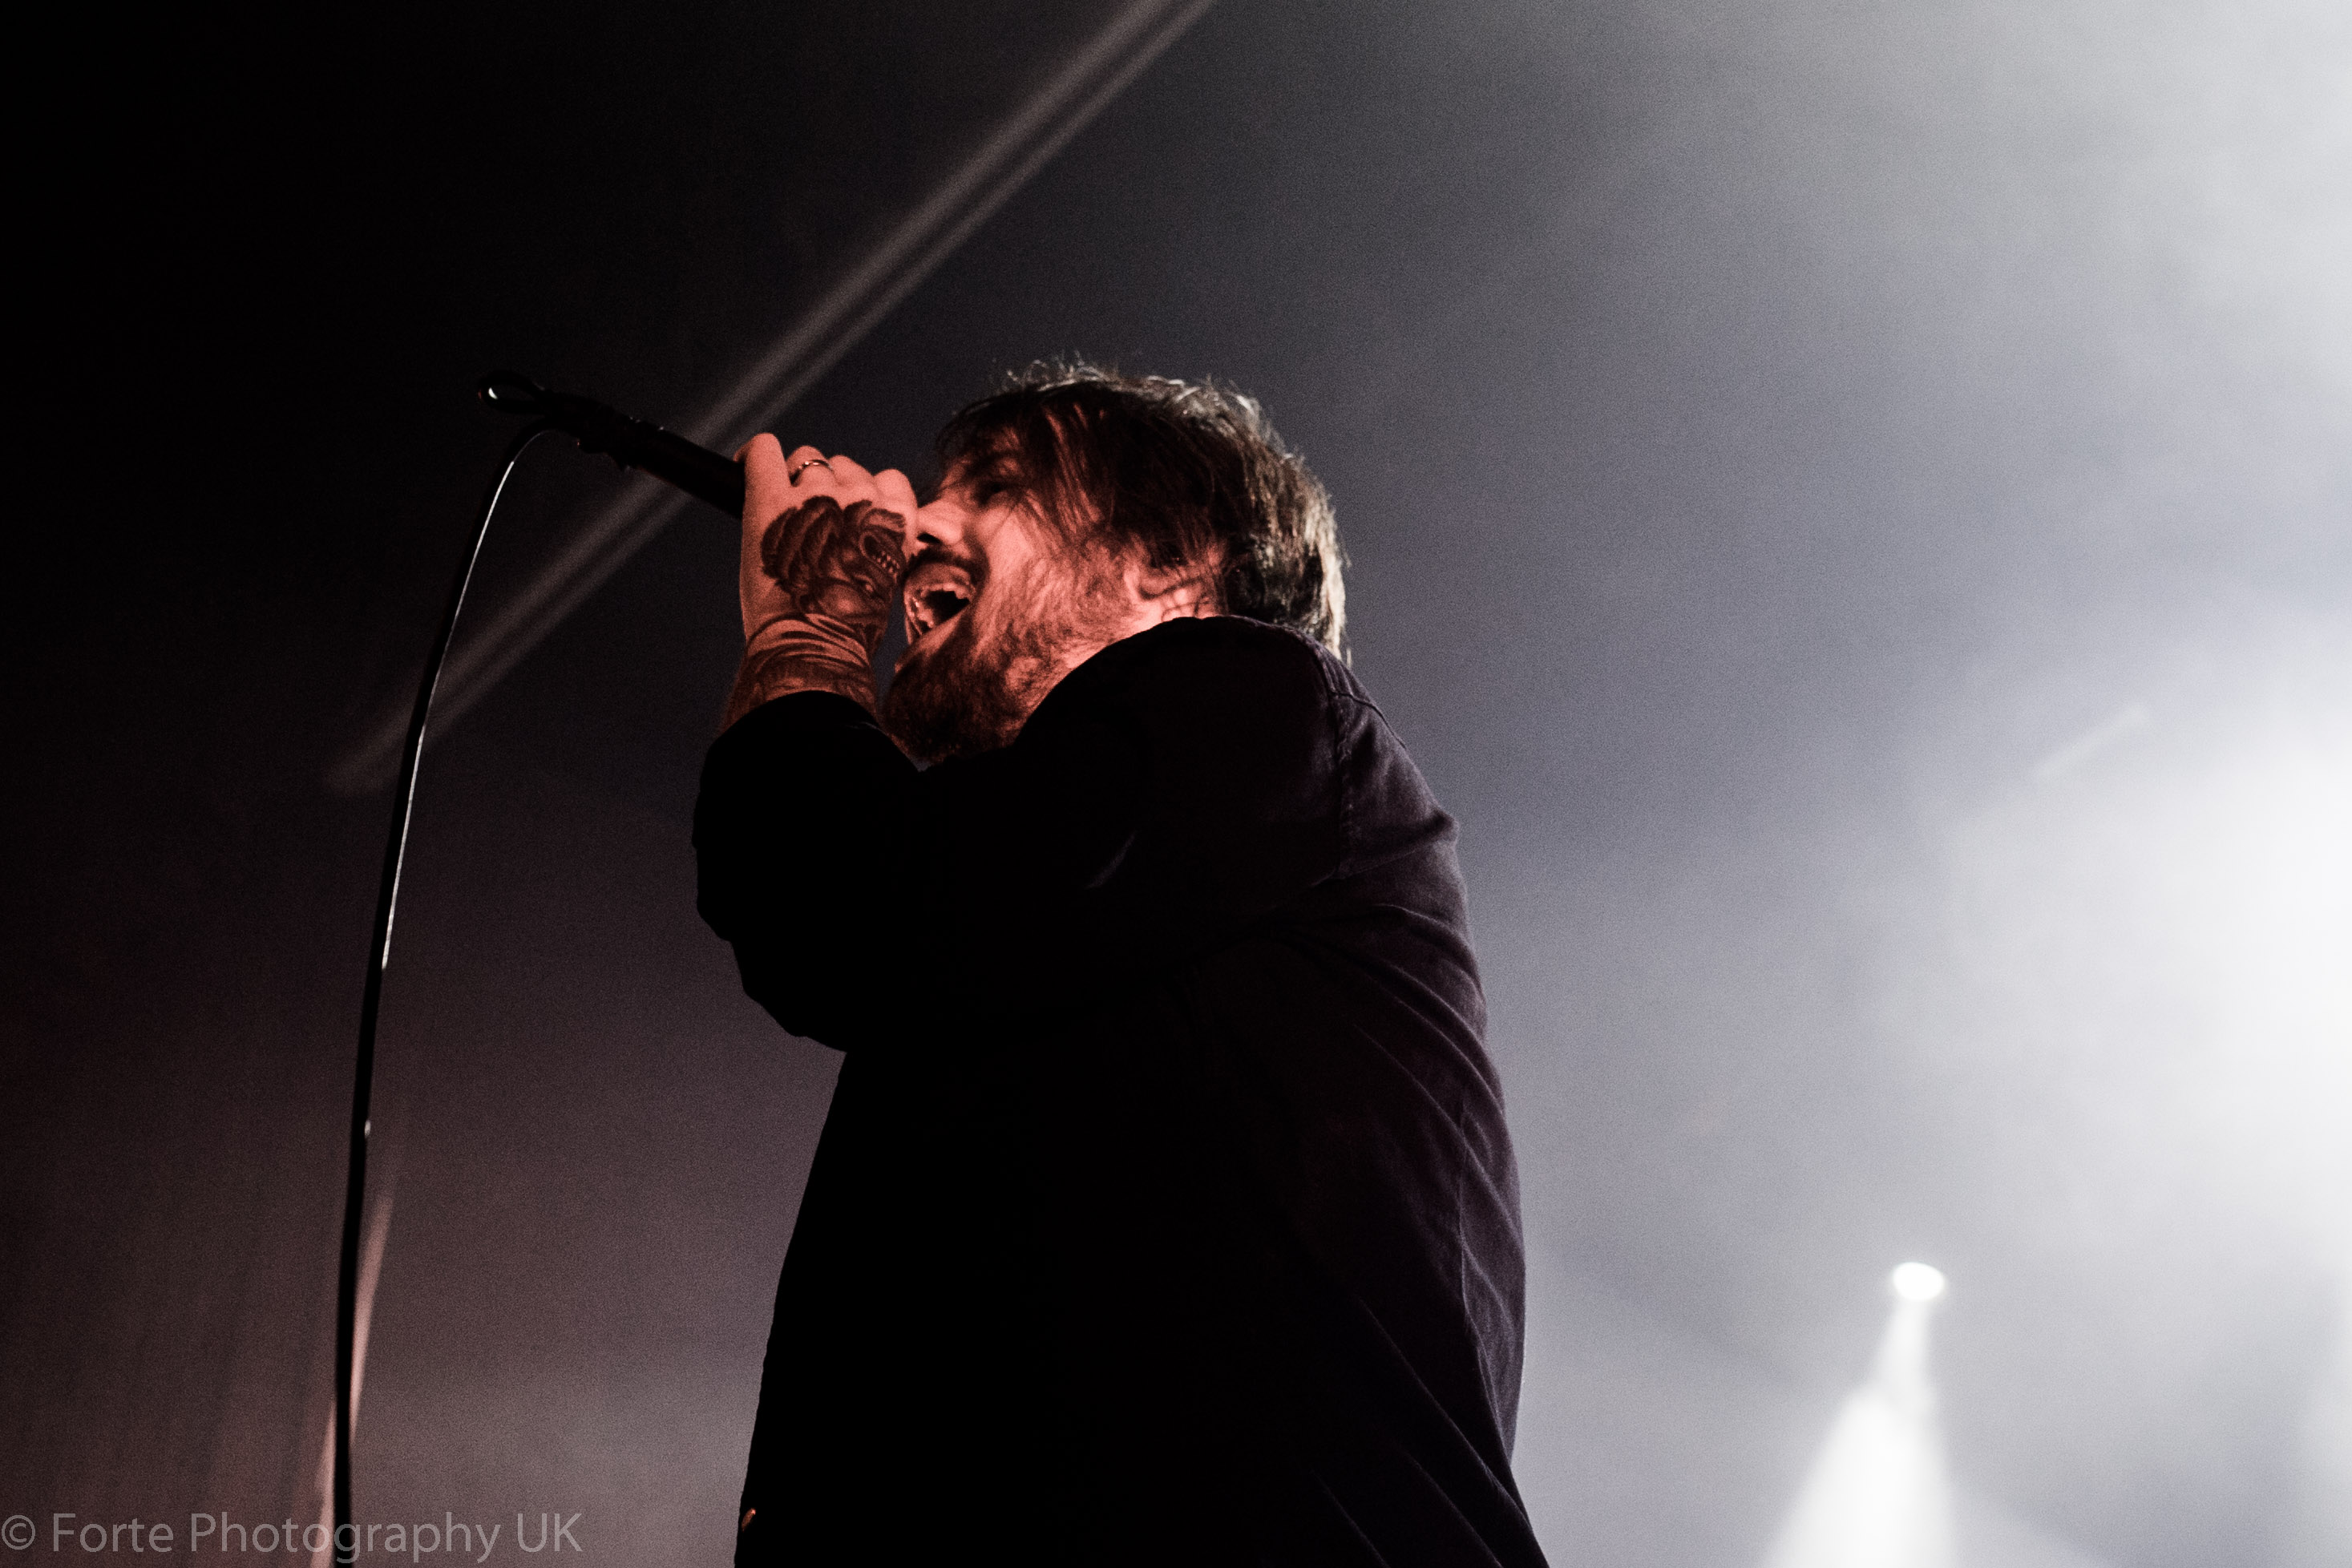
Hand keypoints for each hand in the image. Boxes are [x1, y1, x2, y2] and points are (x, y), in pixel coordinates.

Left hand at [723, 435, 917, 728]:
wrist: (815, 646)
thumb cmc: (845, 630)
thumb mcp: (884, 586)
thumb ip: (875, 547)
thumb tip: (850, 533)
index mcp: (895, 522)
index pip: (889, 480)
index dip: (864, 491)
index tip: (848, 505)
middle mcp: (862, 499)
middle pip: (844, 467)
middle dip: (827, 488)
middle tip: (808, 524)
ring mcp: (816, 495)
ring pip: (807, 459)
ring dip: (795, 478)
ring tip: (782, 516)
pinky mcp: (771, 497)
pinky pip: (763, 451)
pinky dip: (754, 454)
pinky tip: (743, 463)